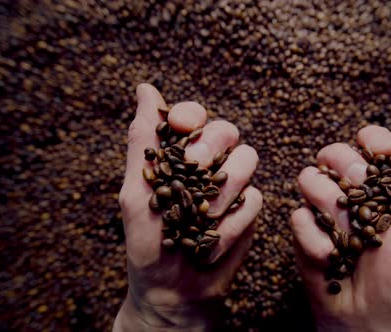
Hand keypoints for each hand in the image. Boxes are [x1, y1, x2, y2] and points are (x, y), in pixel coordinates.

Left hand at [114, 84, 261, 330]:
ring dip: (221, 193)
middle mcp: (207, 165)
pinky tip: (211, 242)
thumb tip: (145, 88)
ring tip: (199, 220)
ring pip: (248, 160)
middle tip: (195, 173)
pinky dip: (231, 223)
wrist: (174, 292)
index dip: (191, 116)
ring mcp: (232, 185)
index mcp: (177, 155)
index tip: (181, 128)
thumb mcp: (136, 191)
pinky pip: (255, 198)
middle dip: (210, 150)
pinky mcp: (249, 209)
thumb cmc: (148, 244)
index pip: (194, 116)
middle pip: (227, 130)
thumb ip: (143, 141)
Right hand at [291, 119, 390, 331]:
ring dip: (329, 206)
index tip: (375, 154)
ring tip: (345, 234)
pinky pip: (298, 216)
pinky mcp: (301, 232)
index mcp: (379, 186)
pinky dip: (315, 238)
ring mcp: (322, 210)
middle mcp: (348, 192)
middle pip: (333, 152)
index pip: (370, 141)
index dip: (371, 140)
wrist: (368, 317)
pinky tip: (329, 257)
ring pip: (309, 178)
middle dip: (345, 169)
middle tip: (358, 196)